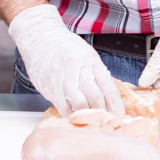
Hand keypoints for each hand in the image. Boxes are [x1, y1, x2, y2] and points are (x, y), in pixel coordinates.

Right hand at [8, 4, 124, 116]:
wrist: (40, 37)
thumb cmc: (64, 46)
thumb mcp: (86, 54)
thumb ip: (96, 73)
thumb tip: (109, 96)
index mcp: (91, 59)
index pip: (108, 87)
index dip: (115, 105)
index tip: (119, 116)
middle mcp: (78, 66)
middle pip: (95, 97)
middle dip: (103, 113)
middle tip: (106, 122)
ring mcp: (63, 76)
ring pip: (79, 102)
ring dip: (86, 115)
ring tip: (90, 120)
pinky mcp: (49, 85)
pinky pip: (62, 105)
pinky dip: (70, 113)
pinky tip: (73, 115)